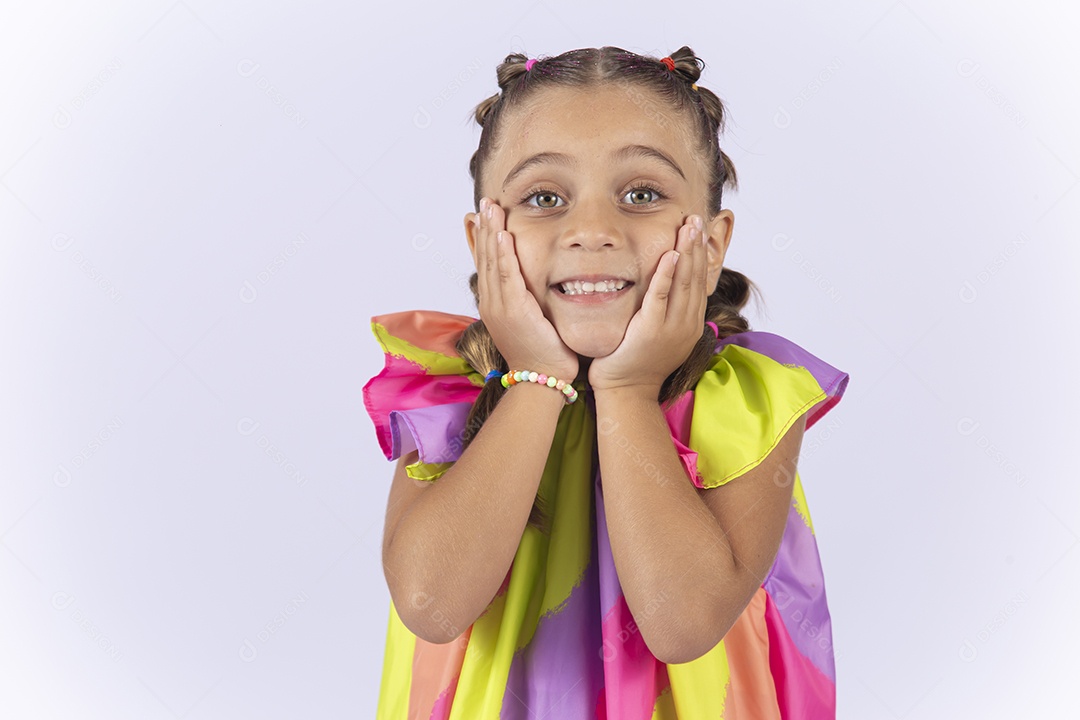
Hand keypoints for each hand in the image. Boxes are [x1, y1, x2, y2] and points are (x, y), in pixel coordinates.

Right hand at [473, 197, 578, 381]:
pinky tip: (504, 234)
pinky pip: (508, 276)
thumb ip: (528, 302)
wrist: (540, 381)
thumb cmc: (542, 355)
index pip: (487, 264)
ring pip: (493, 262)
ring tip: (491, 208)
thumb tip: (533, 287)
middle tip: (485, 202)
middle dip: (485, 228)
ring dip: (492, 232)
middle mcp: (492, 303)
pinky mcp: (514, 311)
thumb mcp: (531, 323)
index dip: (484, 238)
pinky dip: (504, 254)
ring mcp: (500, 307)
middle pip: (486, 258)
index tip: (484, 216)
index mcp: (495, 305)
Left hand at [588, 215, 708, 395]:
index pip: (699, 282)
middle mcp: (686, 324)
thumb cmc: (635, 363)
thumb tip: (665, 290)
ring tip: (689, 227)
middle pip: (695, 277)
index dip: (699, 255)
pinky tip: (672, 254)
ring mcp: (672, 327)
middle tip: (696, 219)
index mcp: (690, 324)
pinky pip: (661, 296)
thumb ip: (665, 313)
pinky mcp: (652, 329)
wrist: (626, 391)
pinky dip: (668, 274)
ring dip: (687, 251)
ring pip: (684, 282)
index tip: (698, 231)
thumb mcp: (658, 335)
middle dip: (696, 246)